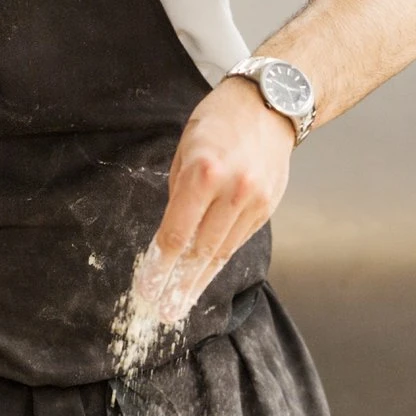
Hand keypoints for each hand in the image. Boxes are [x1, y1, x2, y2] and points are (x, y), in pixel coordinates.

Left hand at [132, 77, 293, 322]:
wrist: (269, 104)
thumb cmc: (217, 121)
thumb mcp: (185, 148)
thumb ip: (179, 192)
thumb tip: (171, 232)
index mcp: (203, 172)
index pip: (177, 233)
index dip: (159, 266)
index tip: (146, 288)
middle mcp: (232, 191)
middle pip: (200, 251)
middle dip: (178, 284)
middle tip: (162, 311)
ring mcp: (254, 201)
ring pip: (221, 252)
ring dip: (198, 281)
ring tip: (180, 304)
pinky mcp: (267, 207)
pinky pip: (237, 241)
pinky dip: (218, 260)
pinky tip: (203, 276)